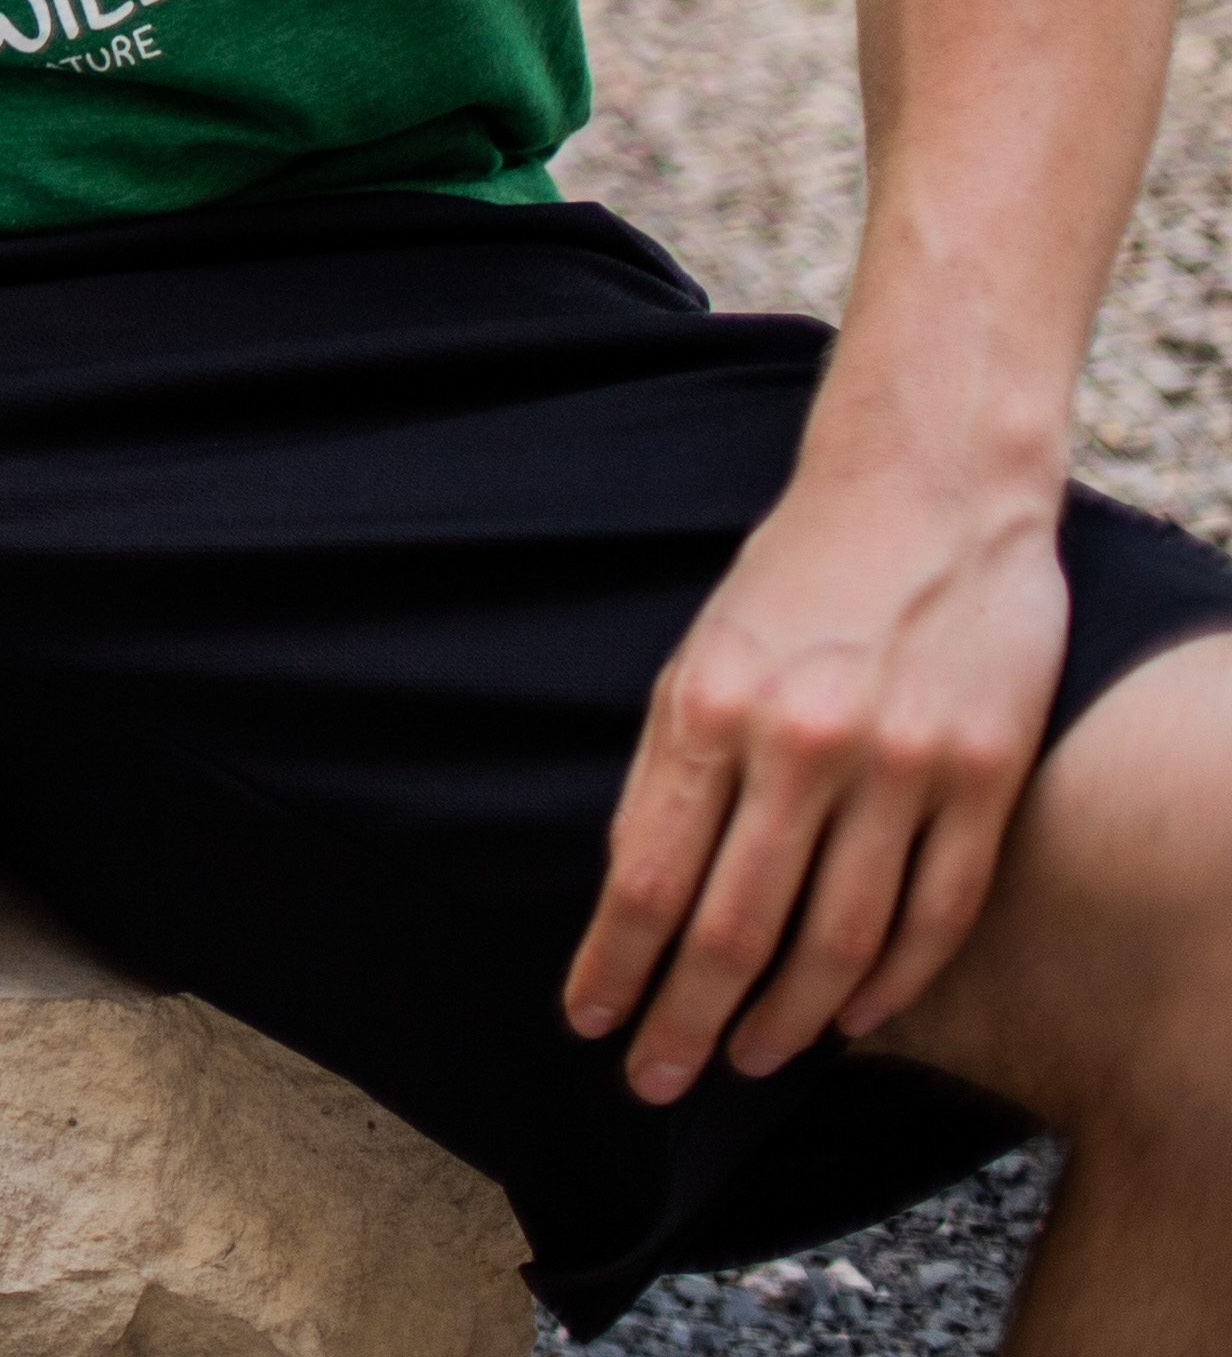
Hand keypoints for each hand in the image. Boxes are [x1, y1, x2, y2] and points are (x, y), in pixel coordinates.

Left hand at [562, 452, 1070, 1097]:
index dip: (613, 964)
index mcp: (708, 709)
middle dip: (683, 1018)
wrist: (925, 494)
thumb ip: (676, 769)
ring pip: (836, 940)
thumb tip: (635, 891)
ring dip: (784, 1020)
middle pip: (732, 928)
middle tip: (654, 1079)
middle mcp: (800, 745)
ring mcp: (902, 766)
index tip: (588, 1022)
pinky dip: (891, 982)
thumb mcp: (702, 655)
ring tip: (744, 1061)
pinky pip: (936, 913)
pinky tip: (851, 1020)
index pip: (644, 876)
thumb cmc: (797, 577)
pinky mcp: (985, 777)